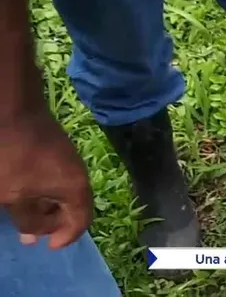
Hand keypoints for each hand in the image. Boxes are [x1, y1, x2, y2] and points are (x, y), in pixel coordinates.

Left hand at [0, 111, 93, 248]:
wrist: (13, 113)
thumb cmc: (14, 160)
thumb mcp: (15, 198)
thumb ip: (29, 220)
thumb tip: (35, 233)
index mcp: (75, 188)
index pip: (80, 222)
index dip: (65, 237)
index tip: (47, 245)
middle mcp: (78, 174)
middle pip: (74, 207)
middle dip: (52, 223)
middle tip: (30, 234)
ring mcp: (68, 159)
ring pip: (63, 192)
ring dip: (46, 206)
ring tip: (23, 214)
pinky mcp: (56, 149)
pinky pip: (56, 178)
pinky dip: (43, 191)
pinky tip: (24, 191)